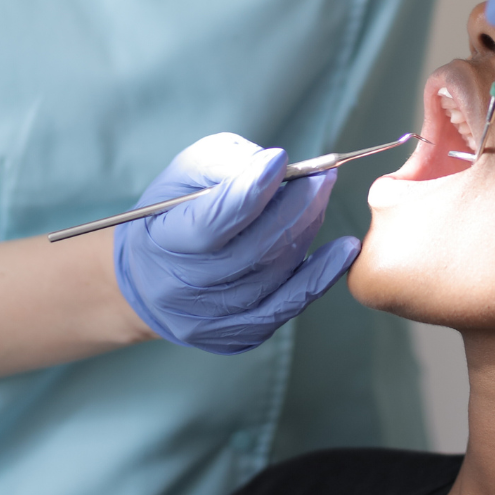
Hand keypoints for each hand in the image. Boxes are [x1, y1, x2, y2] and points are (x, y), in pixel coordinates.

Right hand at [113, 133, 358, 354]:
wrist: (151, 278)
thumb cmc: (173, 212)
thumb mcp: (184, 176)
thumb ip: (225, 163)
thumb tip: (275, 165)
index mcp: (163, 242)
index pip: (211, 221)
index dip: (250, 191)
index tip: (280, 160)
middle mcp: (184, 288)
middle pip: (253, 249)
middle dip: (295, 206)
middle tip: (321, 175)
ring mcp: (212, 318)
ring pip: (275, 272)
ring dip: (308, 229)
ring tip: (321, 196)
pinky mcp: (239, 334)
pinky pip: (289, 305)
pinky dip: (322, 275)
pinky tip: (344, 249)